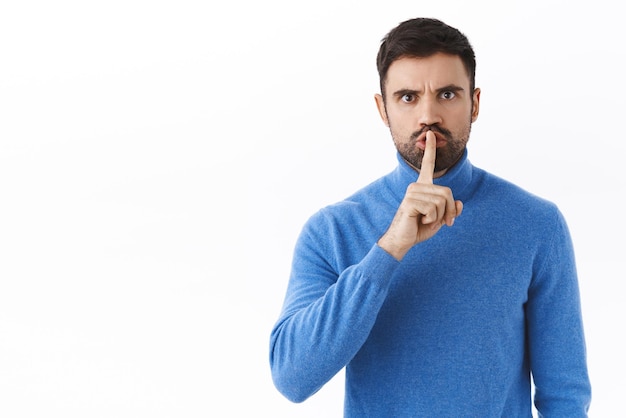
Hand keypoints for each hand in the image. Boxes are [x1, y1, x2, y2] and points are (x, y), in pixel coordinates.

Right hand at [377, 131, 462, 260]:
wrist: (402, 241)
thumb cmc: (419, 229)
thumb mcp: (440, 219)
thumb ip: (451, 210)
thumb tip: (460, 203)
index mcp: (423, 186)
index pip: (427, 165)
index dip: (430, 150)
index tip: (430, 134)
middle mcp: (416, 186)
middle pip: (447, 192)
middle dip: (449, 210)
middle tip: (441, 221)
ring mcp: (412, 192)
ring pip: (442, 201)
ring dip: (439, 217)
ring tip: (426, 220)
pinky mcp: (411, 201)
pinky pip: (434, 209)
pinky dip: (432, 220)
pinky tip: (420, 221)